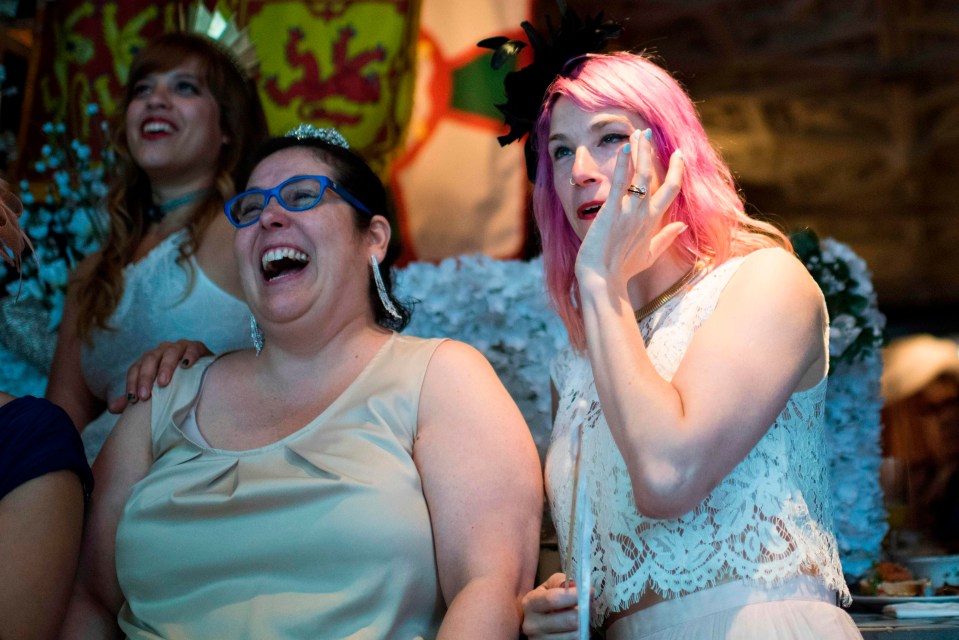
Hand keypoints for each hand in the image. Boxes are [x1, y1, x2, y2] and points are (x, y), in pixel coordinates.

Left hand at [107, 340, 211, 412]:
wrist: (202, 374)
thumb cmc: (175, 384)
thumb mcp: (155, 391)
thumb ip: (136, 398)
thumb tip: (112, 409)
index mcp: (149, 360)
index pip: (136, 368)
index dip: (132, 383)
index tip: (133, 400)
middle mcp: (162, 350)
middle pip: (150, 359)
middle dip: (146, 377)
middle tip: (145, 396)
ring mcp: (179, 347)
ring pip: (169, 353)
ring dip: (165, 367)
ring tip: (163, 383)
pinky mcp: (197, 347)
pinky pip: (192, 349)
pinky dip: (189, 356)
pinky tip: (186, 366)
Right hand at [521, 572, 581, 638]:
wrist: (535, 624)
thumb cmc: (544, 602)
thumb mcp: (548, 587)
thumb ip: (560, 581)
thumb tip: (576, 585)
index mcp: (530, 603)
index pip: (553, 599)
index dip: (574, 595)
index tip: (589, 591)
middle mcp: (532, 625)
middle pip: (569, 619)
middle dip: (582, 612)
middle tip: (586, 607)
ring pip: (575, 634)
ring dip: (582, 625)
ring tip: (578, 619)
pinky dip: (580, 635)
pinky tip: (573, 630)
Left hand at [574, 128, 686, 291]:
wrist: (603, 280)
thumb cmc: (623, 270)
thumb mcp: (650, 254)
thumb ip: (667, 238)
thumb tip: (683, 226)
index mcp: (654, 221)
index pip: (671, 190)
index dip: (676, 170)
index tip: (678, 155)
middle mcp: (645, 213)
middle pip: (655, 176)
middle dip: (652, 152)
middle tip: (649, 132)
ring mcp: (630, 211)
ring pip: (640, 174)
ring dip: (639, 151)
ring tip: (637, 132)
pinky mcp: (612, 210)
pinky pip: (620, 182)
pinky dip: (623, 164)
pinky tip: (625, 147)